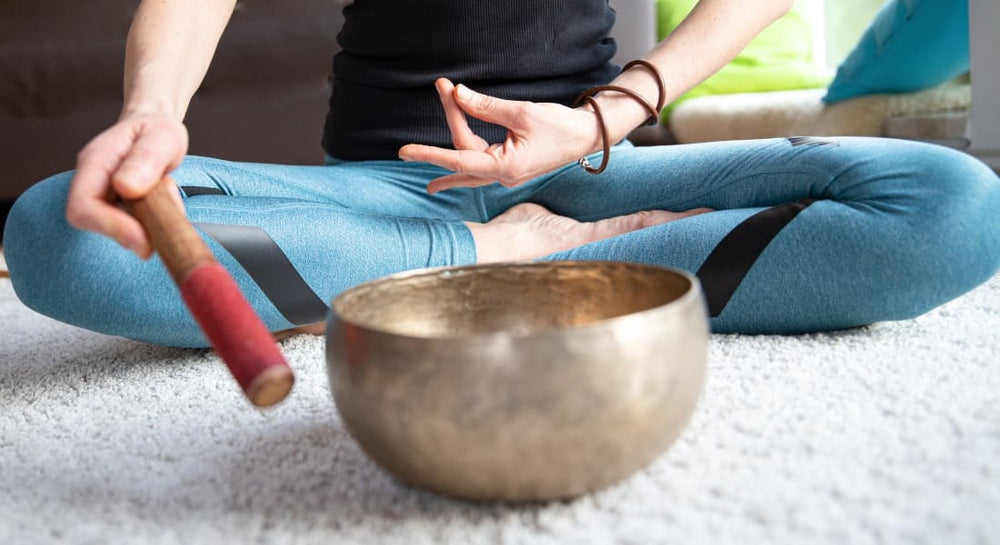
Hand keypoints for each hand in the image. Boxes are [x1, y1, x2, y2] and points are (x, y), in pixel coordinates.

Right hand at [65, 112, 187, 258]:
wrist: (155, 132)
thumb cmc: (155, 131)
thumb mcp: (162, 137)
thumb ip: (145, 159)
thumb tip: (124, 187)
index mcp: (95, 162)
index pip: (83, 205)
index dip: (110, 227)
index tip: (144, 241)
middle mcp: (93, 182)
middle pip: (95, 222)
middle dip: (133, 231)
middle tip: (167, 224)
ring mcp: (104, 197)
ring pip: (119, 228)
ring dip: (149, 223)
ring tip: (169, 194)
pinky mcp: (118, 209)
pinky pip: (134, 226)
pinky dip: (155, 221)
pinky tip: (166, 200)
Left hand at [398, 79, 602, 193]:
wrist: (588, 136)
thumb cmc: (560, 126)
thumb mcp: (521, 113)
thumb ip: (486, 106)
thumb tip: (458, 94)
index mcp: (504, 167)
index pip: (457, 158)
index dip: (428, 153)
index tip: (403, 150)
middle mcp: (502, 176)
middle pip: (463, 150)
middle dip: (453, 117)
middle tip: (444, 85)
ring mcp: (505, 173)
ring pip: (468, 158)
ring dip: (452, 135)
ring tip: (424, 131)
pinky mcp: (509, 166)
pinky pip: (477, 161)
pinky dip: (462, 151)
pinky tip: (445, 169)